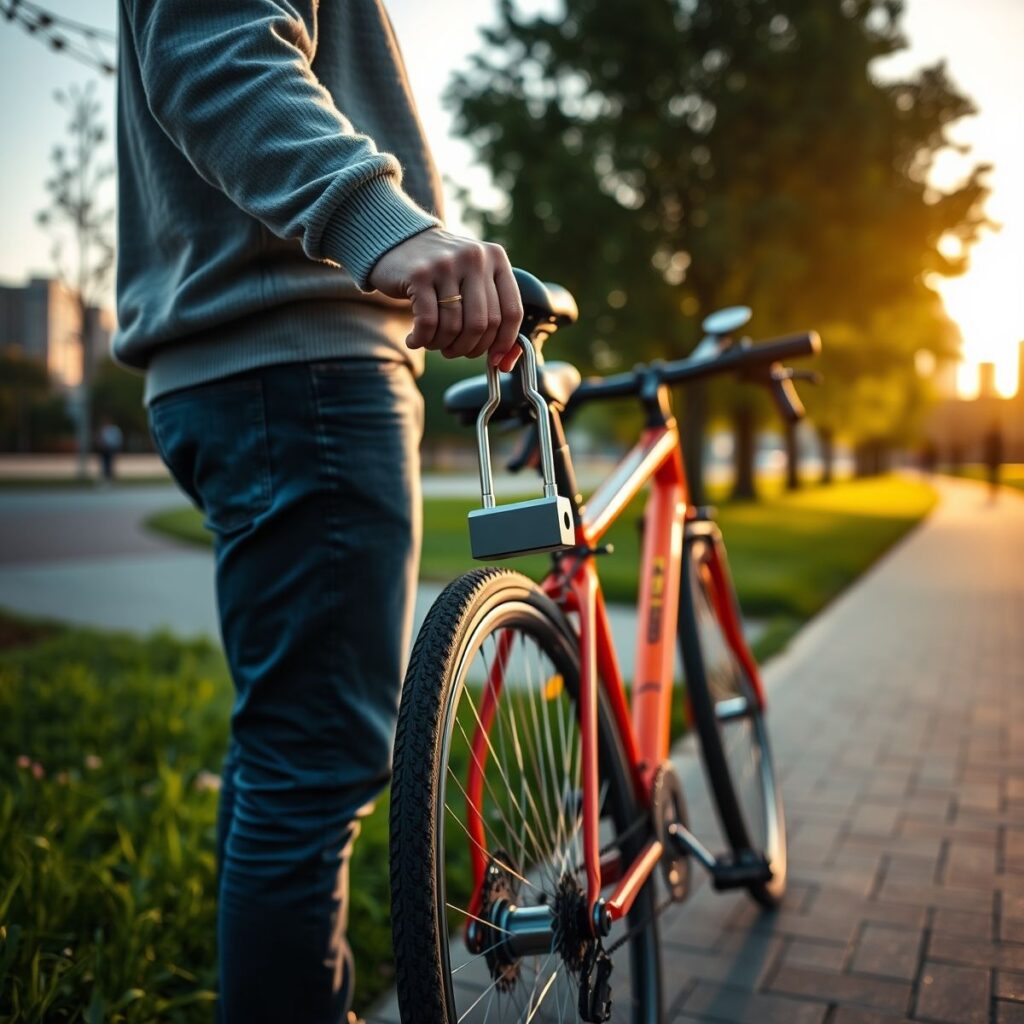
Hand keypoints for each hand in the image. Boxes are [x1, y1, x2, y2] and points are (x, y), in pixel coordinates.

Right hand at [367, 229, 523, 371]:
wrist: (399, 241)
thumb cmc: (443, 271)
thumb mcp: (474, 281)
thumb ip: (493, 314)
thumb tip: (504, 362)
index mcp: (496, 259)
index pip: (511, 312)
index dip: (504, 343)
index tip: (494, 360)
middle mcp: (475, 258)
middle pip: (482, 324)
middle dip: (468, 348)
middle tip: (454, 352)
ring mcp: (446, 264)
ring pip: (454, 327)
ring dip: (443, 345)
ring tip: (433, 343)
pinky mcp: (419, 274)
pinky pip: (427, 323)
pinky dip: (422, 340)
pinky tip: (415, 340)